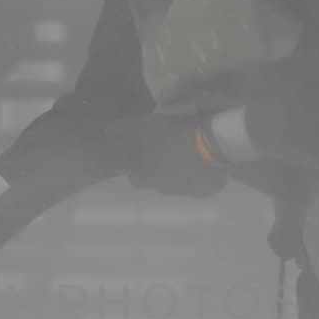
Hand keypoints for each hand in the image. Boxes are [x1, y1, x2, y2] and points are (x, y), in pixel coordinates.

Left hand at [104, 114, 226, 197]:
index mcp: (147, 176)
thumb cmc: (173, 137)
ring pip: (179, 185)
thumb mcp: (145, 126)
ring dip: (180, 174)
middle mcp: (165, 189)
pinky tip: (205, 164)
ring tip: (188, 155)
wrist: (211, 145)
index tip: (142, 155)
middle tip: (166, 152)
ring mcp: (186, 192)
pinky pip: (200, 187)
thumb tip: (107, 131)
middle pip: (157, 183)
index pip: (135, 178)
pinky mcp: (207, 191)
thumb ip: (124, 129)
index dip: (137, 167)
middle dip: (160, 172)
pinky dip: (201, 177)